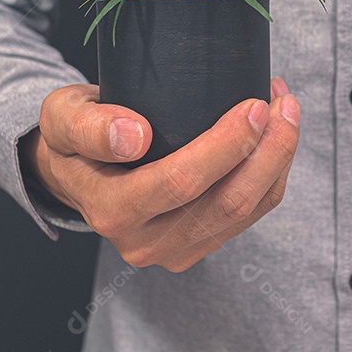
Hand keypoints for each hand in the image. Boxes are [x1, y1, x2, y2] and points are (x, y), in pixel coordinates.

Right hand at [19, 77, 299, 271]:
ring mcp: (176, 249)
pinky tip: (277, 133)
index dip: (225, 146)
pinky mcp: (200, 244)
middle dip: (267, 150)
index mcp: (110, 210)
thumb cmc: (75, 136)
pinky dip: (273, 172)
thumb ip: (89, 126)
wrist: (79, 171)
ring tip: (287, 109)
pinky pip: (251, 213)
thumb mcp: (63, 117)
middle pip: (225, 202)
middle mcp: (145, 241)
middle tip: (284, 101)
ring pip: (246, 210)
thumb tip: (134, 135)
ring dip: (278, 158)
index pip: (178, 182)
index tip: (254, 105)